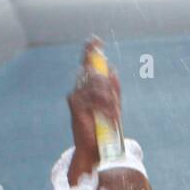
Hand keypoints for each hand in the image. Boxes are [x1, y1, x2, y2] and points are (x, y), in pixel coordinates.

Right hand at [67, 39, 121, 184]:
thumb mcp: (113, 107)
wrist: (97, 149)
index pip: (88, 65)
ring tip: (113, 116)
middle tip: (114, 107)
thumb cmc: (105, 129)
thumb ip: (113, 90)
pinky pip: (94, 98)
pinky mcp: (75, 105)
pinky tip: (109, 118)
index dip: (91, 52)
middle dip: (108, 87)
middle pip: (95, 74)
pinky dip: (106, 108)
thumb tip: (113, 70)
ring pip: (97, 86)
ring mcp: (76, 96)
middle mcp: (79, 89)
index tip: (95, 40)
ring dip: (109, 101)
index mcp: (88, 88)